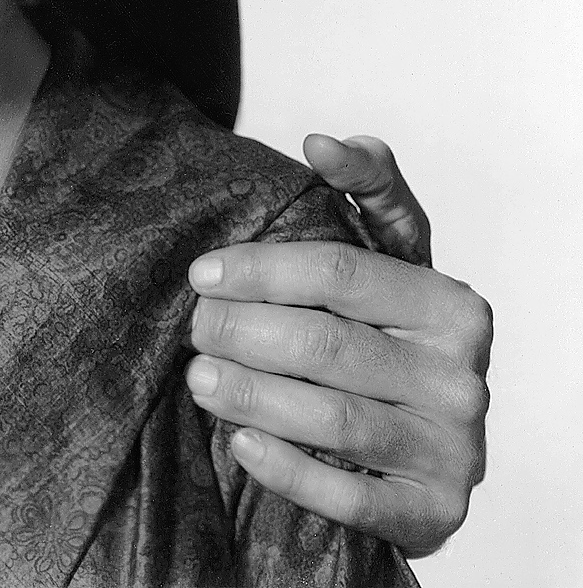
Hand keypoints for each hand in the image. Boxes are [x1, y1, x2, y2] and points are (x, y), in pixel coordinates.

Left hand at [185, 137, 491, 556]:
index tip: (201, 272)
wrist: (426, 440)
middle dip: (244, 333)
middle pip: (327, 345)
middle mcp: (462, 379)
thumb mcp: (392, 254)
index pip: (340, 273)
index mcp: (452, 305)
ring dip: (252, 397)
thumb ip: (368, 187)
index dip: (261, 268)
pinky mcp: (434, 515)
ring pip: (333, 419)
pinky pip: (354, 500)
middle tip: (192, 327)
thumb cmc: (391, 332)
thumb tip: (320, 141)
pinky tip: (240, 444)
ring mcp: (453, 452)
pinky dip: (289, 471)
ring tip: (199, 378)